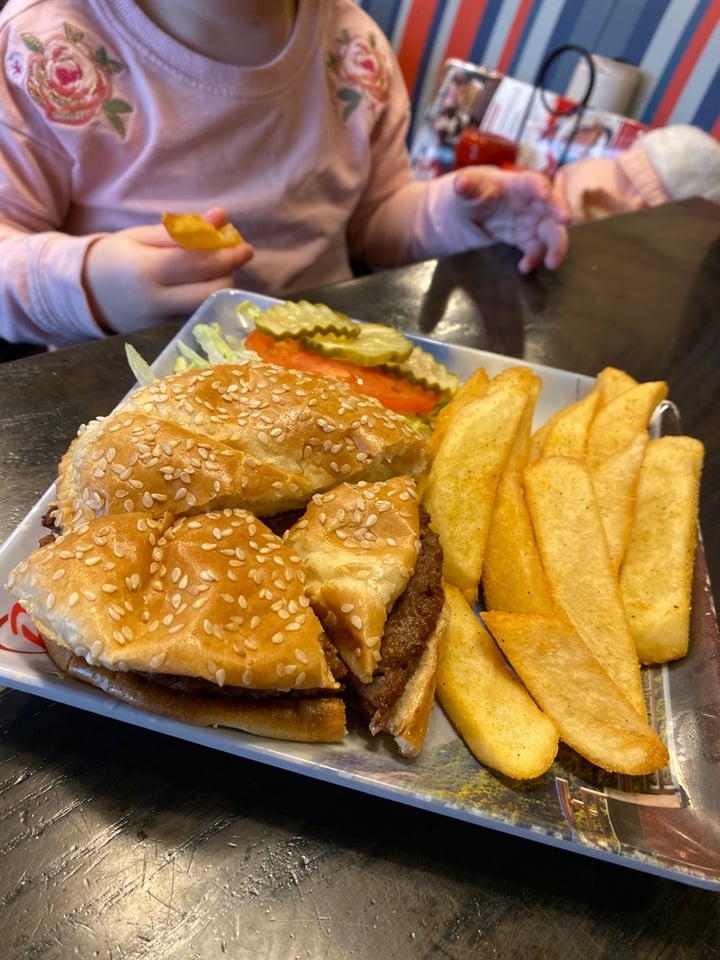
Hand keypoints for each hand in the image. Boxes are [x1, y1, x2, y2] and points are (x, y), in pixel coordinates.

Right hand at [83, 207, 253, 334]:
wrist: (84, 295)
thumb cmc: (114, 258)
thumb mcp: (142, 237)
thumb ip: (183, 229)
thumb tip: (220, 215)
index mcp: (145, 270)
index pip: (196, 264)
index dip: (225, 256)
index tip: (244, 247)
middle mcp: (154, 302)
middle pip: (208, 292)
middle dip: (228, 274)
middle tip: (233, 258)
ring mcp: (159, 324)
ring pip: (205, 308)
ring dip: (220, 288)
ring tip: (217, 270)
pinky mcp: (164, 335)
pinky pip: (195, 317)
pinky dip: (206, 300)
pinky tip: (203, 286)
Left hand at [453, 167, 569, 272]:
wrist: (462, 214)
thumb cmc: (468, 194)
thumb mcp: (464, 190)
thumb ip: (467, 188)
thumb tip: (461, 184)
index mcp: (515, 184)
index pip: (531, 182)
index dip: (539, 187)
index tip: (545, 195)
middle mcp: (529, 202)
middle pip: (550, 205)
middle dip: (560, 212)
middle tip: (566, 220)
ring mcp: (529, 221)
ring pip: (550, 231)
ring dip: (555, 245)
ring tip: (552, 263)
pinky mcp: (525, 239)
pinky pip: (535, 249)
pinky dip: (534, 259)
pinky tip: (524, 268)